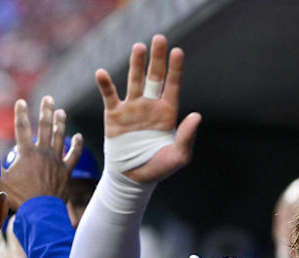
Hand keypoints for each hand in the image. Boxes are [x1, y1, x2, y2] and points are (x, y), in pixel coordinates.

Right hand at [1, 96, 82, 210]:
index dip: (21, 113)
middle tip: (48, 98)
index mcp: (27, 153)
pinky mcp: (66, 171)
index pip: (22, 128)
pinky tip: (79, 136)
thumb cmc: (17, 197)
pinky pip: (74, 155)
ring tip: (61, 111)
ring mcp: (56, 161)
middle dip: (46, 110)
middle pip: (45, 127)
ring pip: (60, 137)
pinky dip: (77, 145)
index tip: (21, 101)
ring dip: (60, 123)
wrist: (40, 211)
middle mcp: (43, 153)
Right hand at [95, 34, 201, 183]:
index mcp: (167, 112)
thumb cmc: (159, 167)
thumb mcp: (179, 155)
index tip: (178, 51)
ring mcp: (132, 108)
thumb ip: (187, 136)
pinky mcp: (114, 115)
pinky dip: (105, 85)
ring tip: (138, 47)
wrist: (133, 178)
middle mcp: (150, 106)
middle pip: (154, 77)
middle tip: (159, 39)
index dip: (175, 69)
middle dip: (157, 59)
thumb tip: (197, 115)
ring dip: (136, 65)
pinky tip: (102, 73)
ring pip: (134, 81)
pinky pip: (110, 97)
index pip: (173, 86)